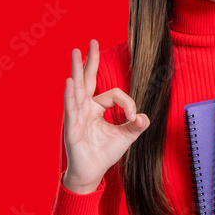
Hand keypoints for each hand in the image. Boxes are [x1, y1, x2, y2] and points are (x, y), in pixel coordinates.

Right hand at [61, 39, 149, 193]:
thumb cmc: (104, 154)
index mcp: (96, 108)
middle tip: (92, 41)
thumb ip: (136, 125)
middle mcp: (84, 108)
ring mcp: (76, 116)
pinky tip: (70, 81)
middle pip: (88, 80)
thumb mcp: (125, 137)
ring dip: (77, 70)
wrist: (91, 173)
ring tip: (76, 52)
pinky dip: (70, 94)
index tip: (134, 117)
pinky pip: (71, 107)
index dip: (127, 102)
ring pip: (77, 89)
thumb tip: (145, 117)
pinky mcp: (71, 127)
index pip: (113, 94)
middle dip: (90, 60)